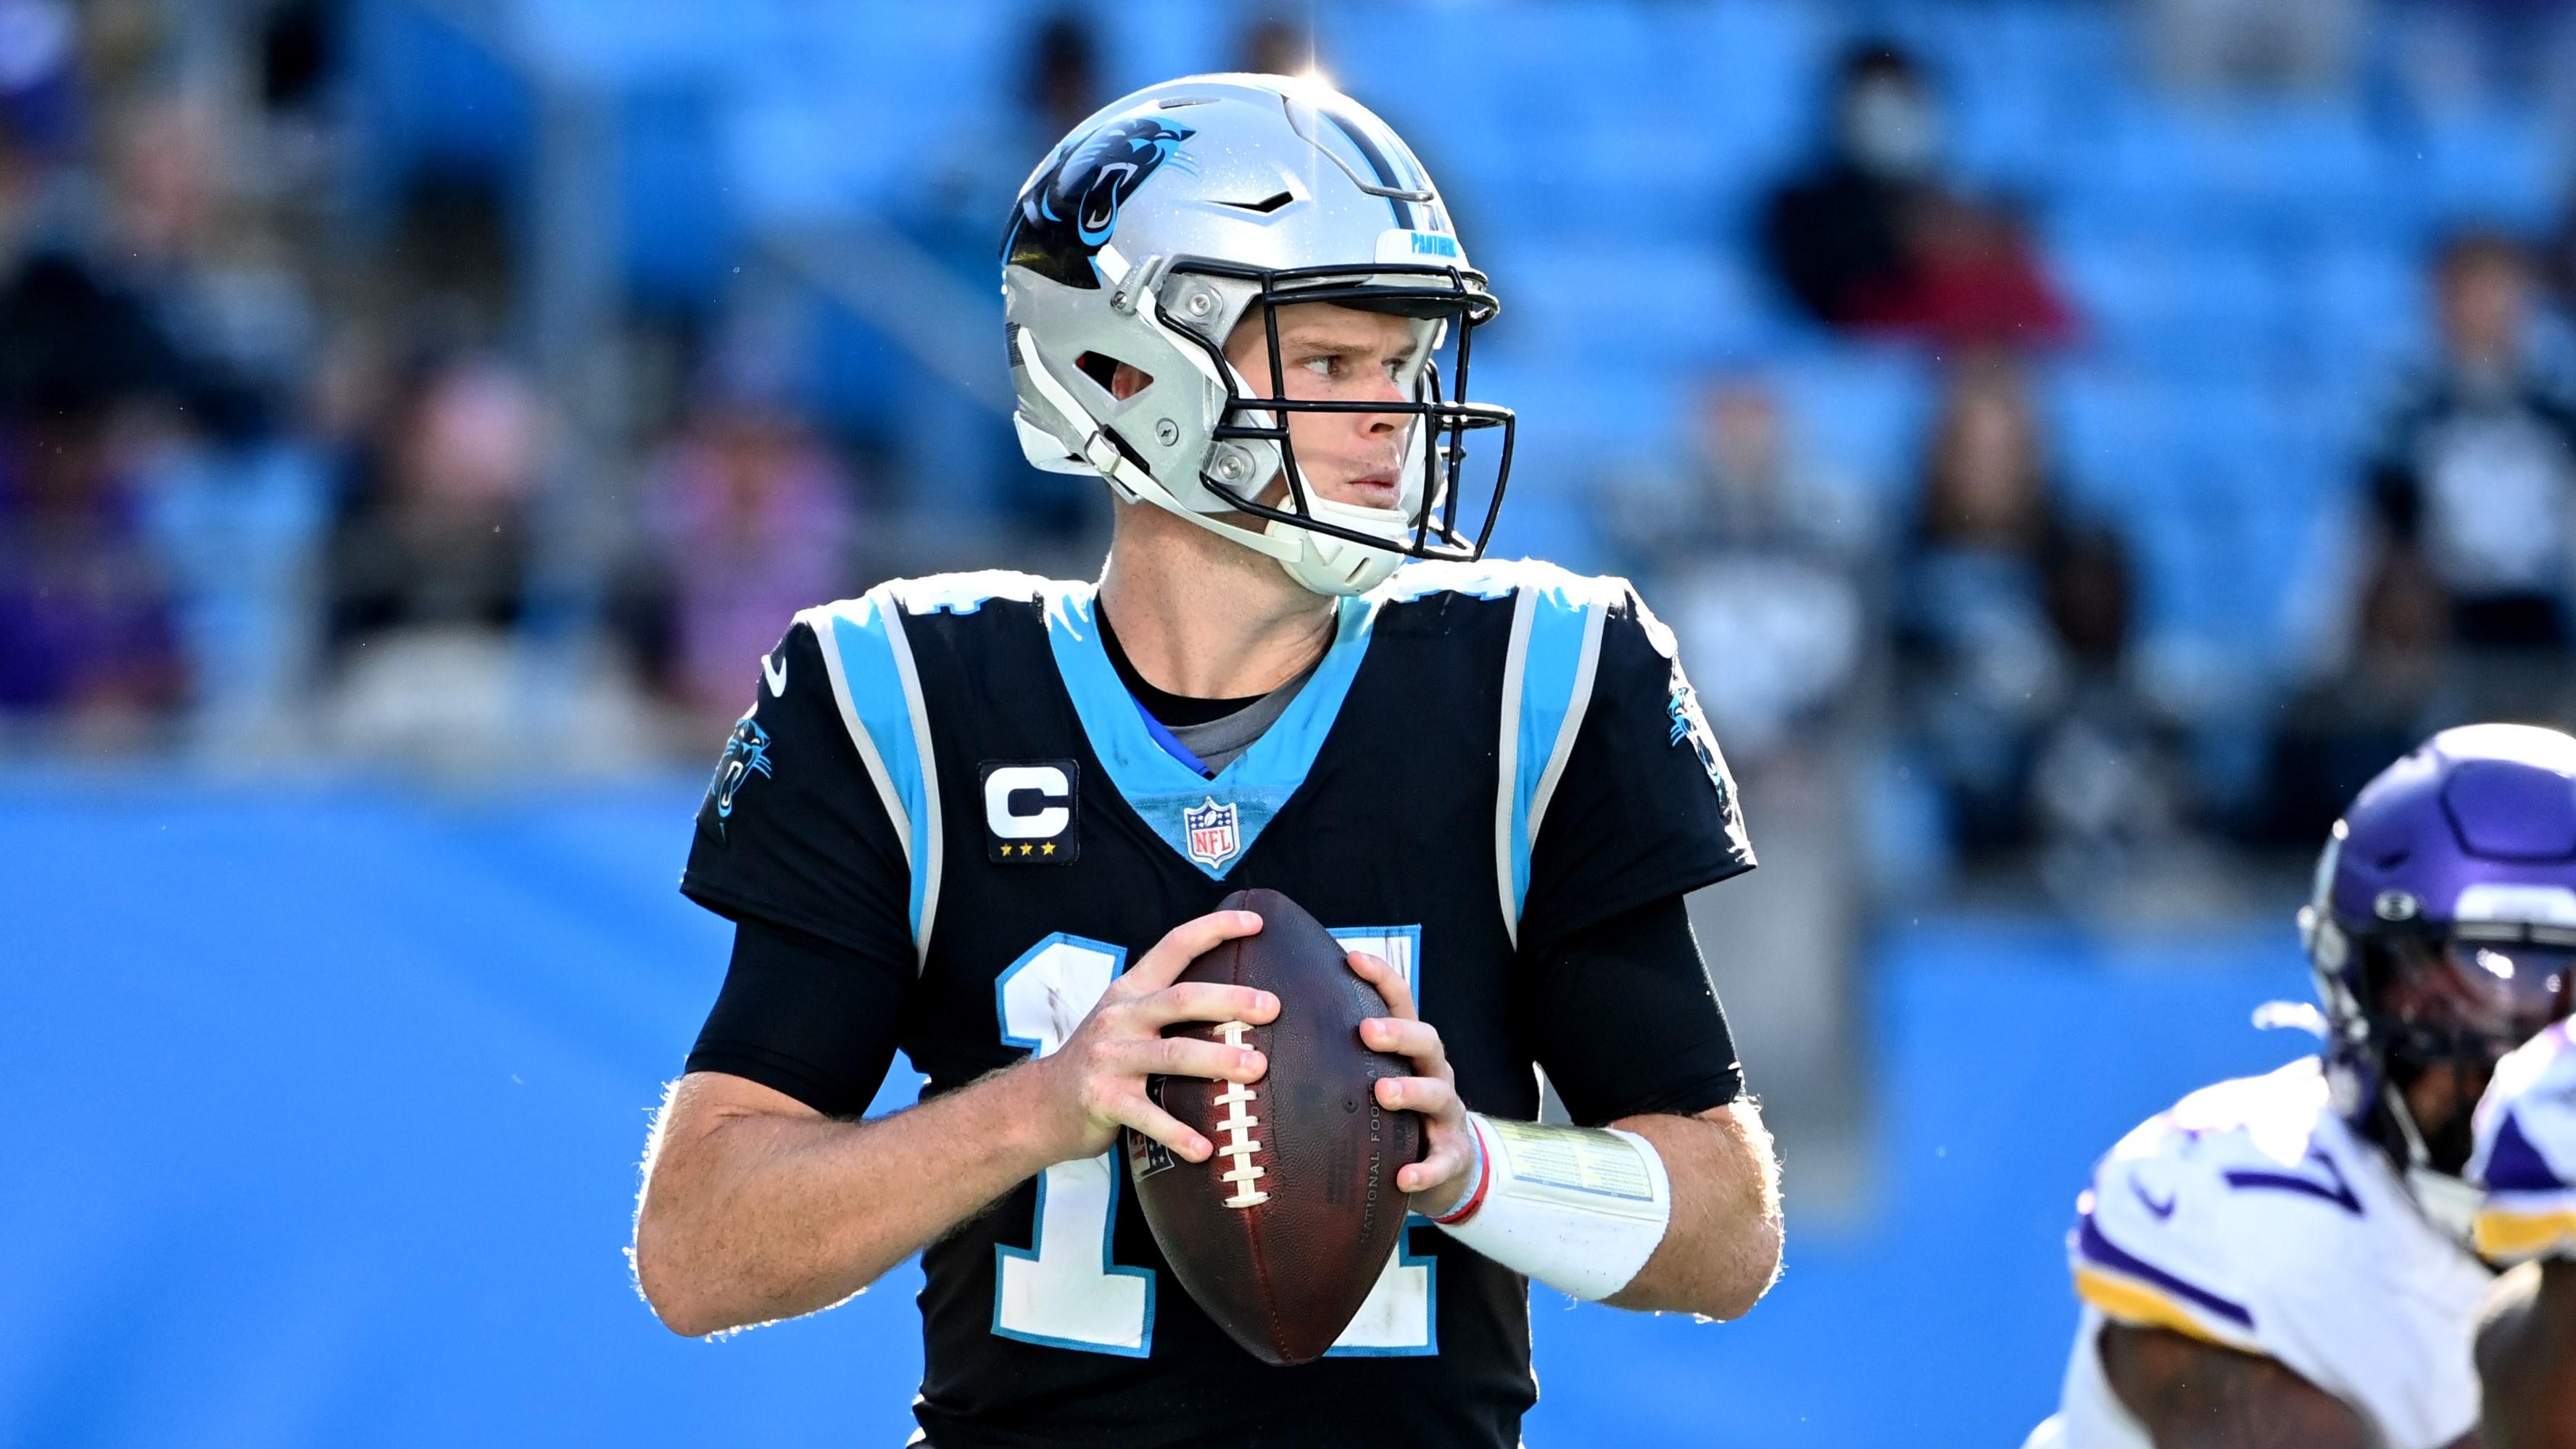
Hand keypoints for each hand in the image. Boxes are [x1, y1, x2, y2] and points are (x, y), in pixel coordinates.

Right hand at [1025, 909, 1278, 1166]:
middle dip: (1229, 1000)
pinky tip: (1206, 1148)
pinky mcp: (1102, 1099)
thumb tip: (1243, 1002)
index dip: (1214, 929)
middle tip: (1272, 1007)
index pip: (1174, 946)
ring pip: (1170, 1055)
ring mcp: (1109, 1058)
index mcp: (1131, 991)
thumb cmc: (1103, 1061)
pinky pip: (1147, 1116)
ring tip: (1257, 1068)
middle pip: (1181, 999)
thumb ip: (1169, 1007)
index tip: (1256, 922)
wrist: (1040, 1105)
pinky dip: (1178, 1133)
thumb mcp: (1126, 1020)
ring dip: (1216, 1060)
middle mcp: (1120, 1017)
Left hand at [1348, 950, 1476, 1215]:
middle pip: (1426, 1039)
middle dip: (1398, 1032)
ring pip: (1437, 1094)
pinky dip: (1425, 1170)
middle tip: (1366, 1031)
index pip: (1401, 1002)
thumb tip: (1269, 1025)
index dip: (1381, 977)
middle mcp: (1433, 1072)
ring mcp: (1446, 1114)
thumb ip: (1340, 1054)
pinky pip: (1443, 1162)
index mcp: (1410, 1049)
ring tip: (1383, 1092)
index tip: (1351, 958)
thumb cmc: (1395, 1112)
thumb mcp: (1373, 1076)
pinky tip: (1403, 1178)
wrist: (1447, 1164)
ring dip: (1411, 1090)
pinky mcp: (1453, 1155)